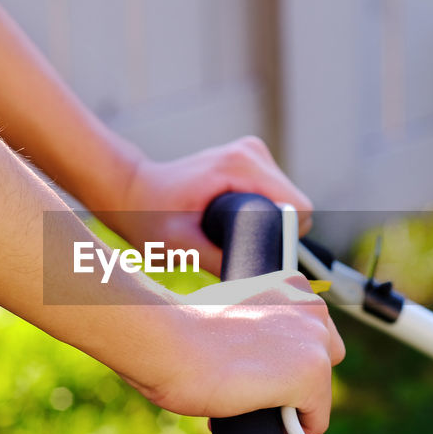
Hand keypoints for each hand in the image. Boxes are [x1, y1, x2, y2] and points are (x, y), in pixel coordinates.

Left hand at [105, 137, 312, 274]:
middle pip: (296, 205)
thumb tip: (260, 280)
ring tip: (229, 231)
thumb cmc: (150, 216)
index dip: (285, 236)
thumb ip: (219, 261)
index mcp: (240, 166)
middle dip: (275, 231)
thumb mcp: (180, 245)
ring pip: (289, 201)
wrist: (134, 191)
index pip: (298, 208)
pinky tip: (235, 220)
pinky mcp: (251, 161)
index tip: (257, 251)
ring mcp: (253, 153)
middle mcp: (251, 152)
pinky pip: (277, 196)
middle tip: (235, 244)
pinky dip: (264, 212)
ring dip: (270, 223)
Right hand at [126, 271, 344, 433]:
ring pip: (320, 392)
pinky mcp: (312, 375)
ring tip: (249, 405)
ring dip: (290, 404)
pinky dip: (291, 431)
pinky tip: (260, 420)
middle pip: (324, 359)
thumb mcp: (231, 312)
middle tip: (254, 388)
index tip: (256, 368)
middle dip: (296, 378)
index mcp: (292, 286)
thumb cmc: (183, 330)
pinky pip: (316, 421)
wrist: (169, 341)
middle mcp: (312, 308)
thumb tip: (261, 357)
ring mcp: (315, 341)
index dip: (284, 358)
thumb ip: (258, 324)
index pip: (310, 332)